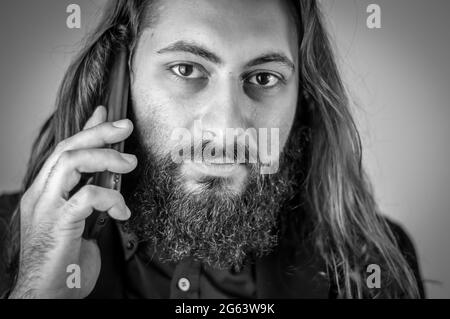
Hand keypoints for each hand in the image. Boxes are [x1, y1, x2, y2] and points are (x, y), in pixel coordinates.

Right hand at [9, 106, 136, 297]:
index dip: (87, 129)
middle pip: (68, 149)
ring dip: (106, 158)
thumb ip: (92, 195)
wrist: (48, 295)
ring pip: (71, 162)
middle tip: (125, 126)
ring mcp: (47, 208)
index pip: (65, 150)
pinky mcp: (58, 224)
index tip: (107, 113)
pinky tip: (122, 211)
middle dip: (99, 132)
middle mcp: (42, 194)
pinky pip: (87, 197)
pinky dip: (110, 199)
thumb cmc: (66, 260)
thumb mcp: (82, 221)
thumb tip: (110, 176)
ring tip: (129, 163)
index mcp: (46, 192)